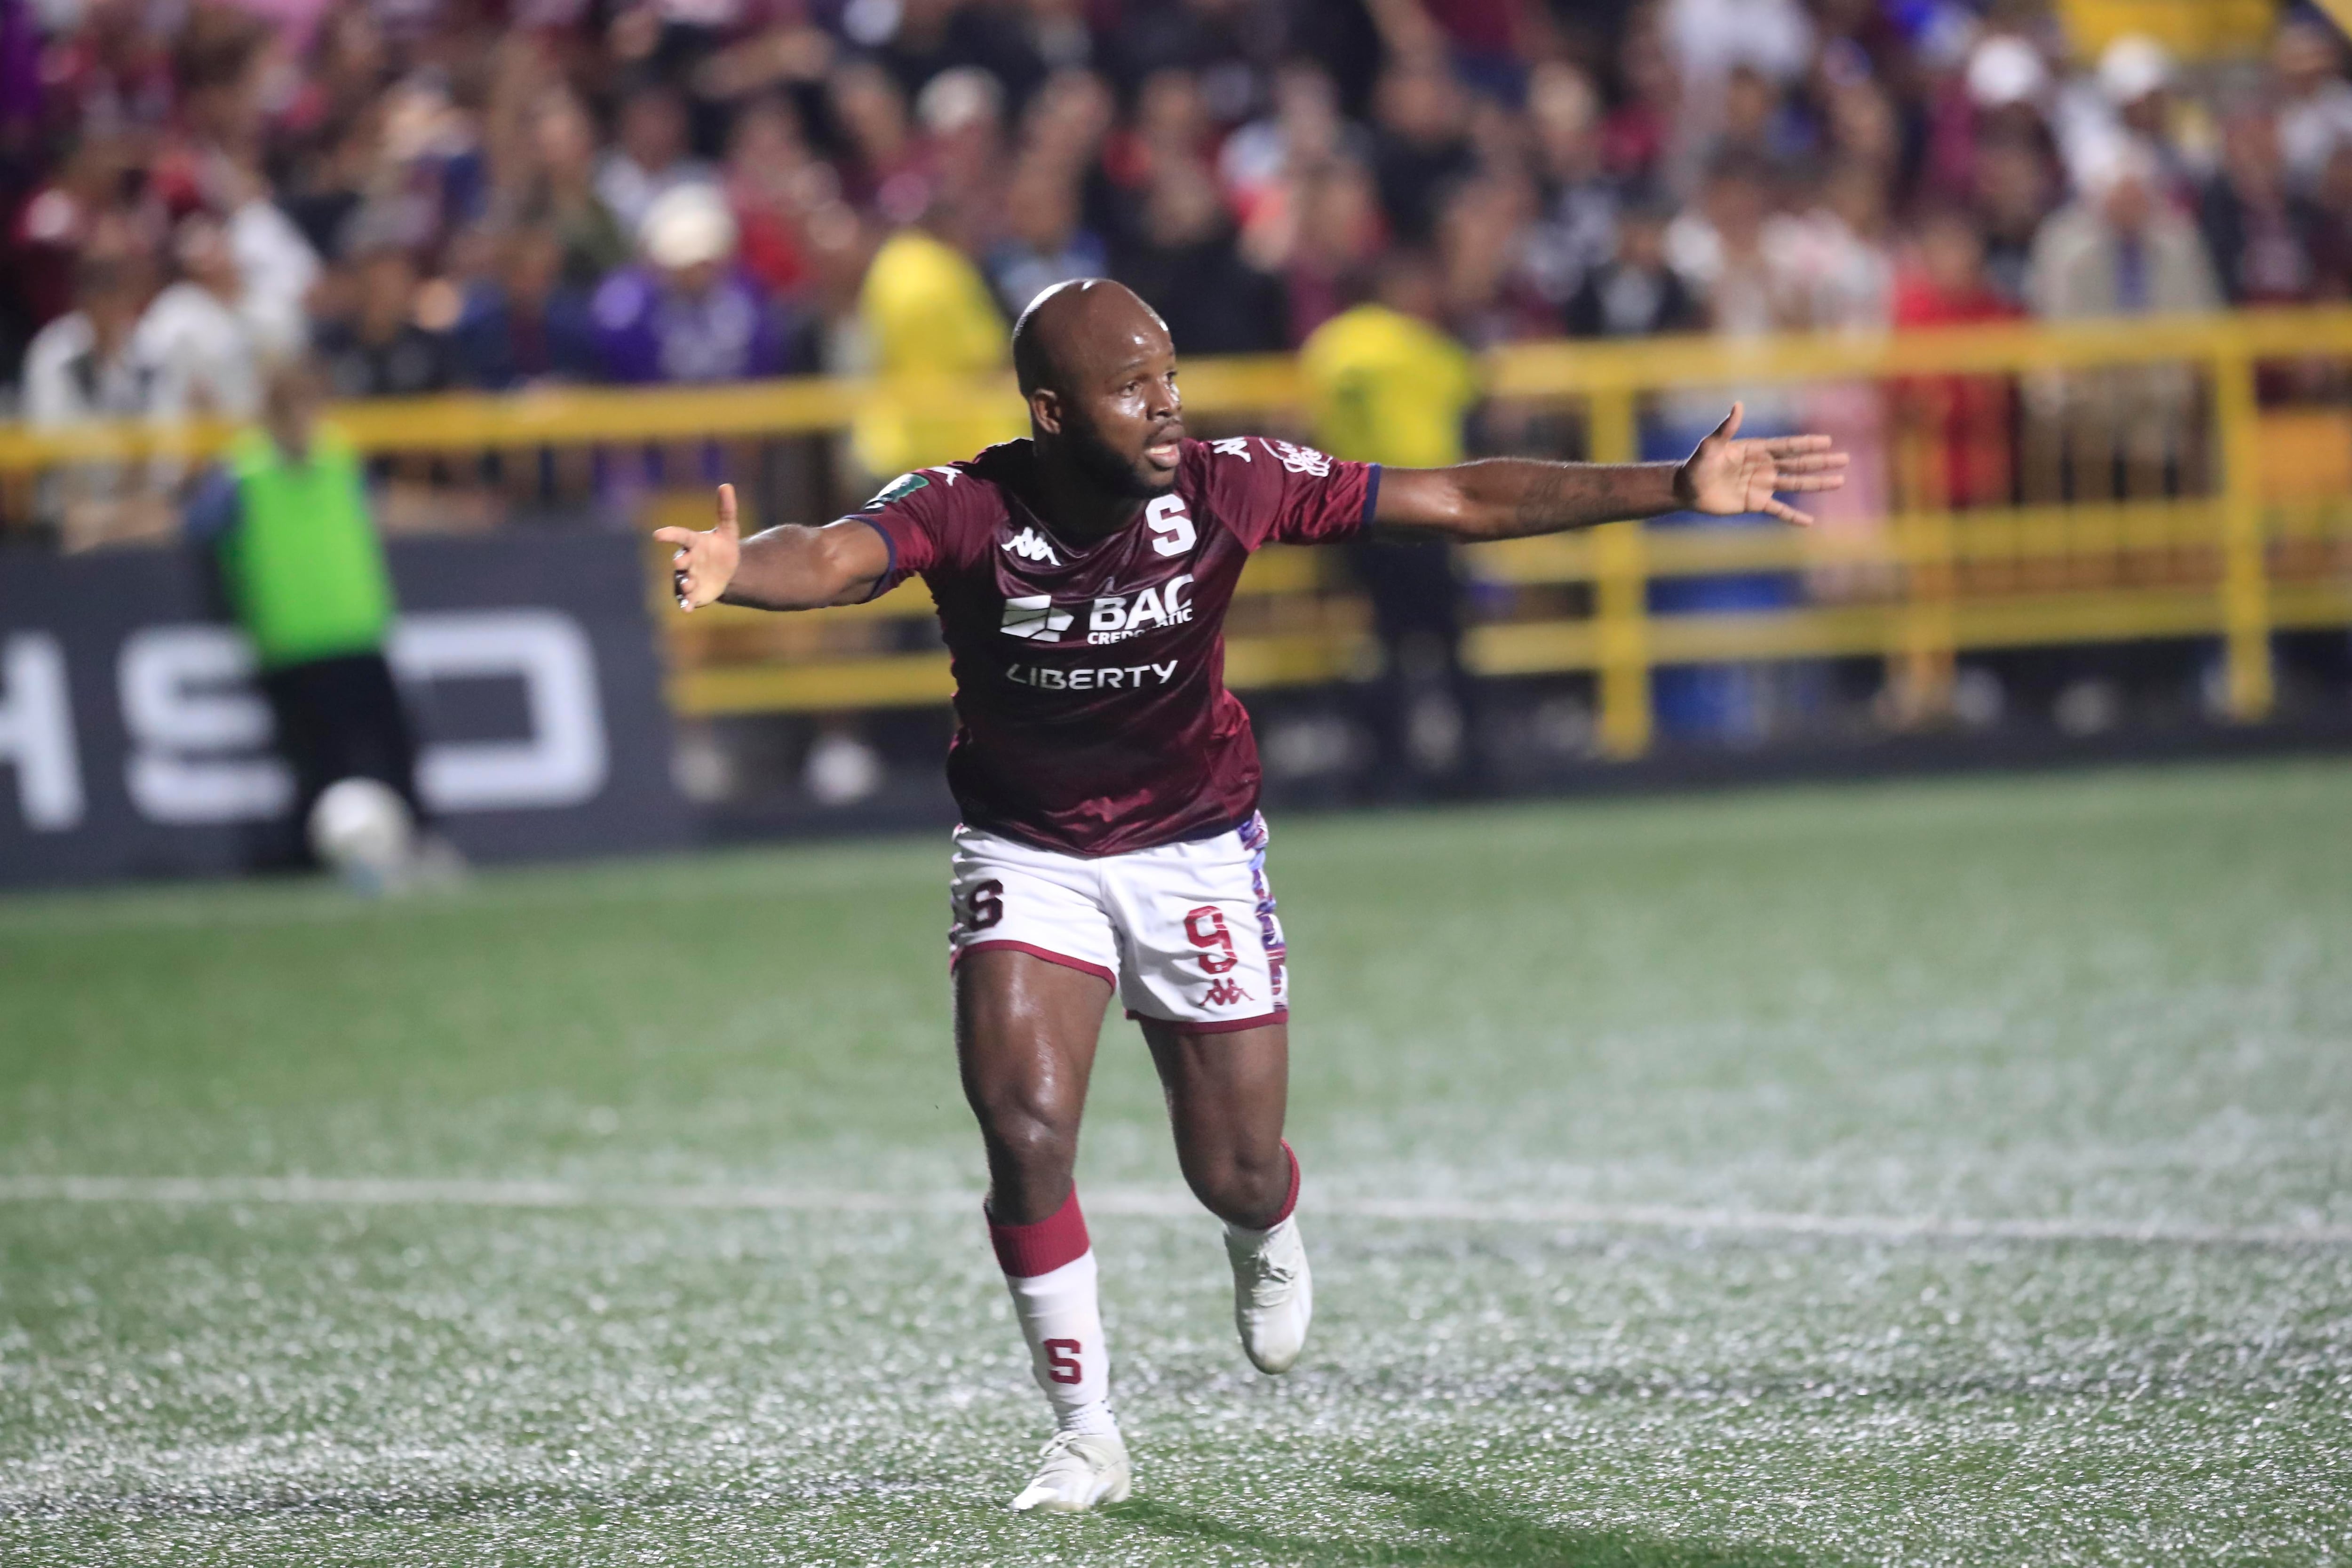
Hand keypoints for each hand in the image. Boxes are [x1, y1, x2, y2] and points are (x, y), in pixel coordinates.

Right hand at [655, 483, 742, 610]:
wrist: (727, 572)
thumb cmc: (723, 548)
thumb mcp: (728, 530)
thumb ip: (726, 510)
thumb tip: (726, 485)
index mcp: (693, 543)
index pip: (680, 536)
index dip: (669, 535)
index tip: (658, 535)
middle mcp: (687, 560)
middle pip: (680, 561)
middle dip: (680, 562)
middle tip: (680, 563)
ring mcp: (687, 578)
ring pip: (681, 581)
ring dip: (684, 583)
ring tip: (689, 585)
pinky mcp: (692, 594)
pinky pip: (686, 600)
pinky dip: (685, 604)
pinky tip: (687, 610)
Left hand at [1674, 403, 1848, 526]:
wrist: (1686, 489)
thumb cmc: (1696, 464)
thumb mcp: (1711, 446)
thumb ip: (1726, 428)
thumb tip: (1737, 405)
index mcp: (1756, 450)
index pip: (1787, 446)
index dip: (1807, 444)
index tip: (1828, 441)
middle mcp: (1763, 467)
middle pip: (1798, 464)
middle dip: (1821, 461)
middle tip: (1845, 459)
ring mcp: (1761, 485)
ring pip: (1794, 484)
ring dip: (1817, 483)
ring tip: (1839, 481)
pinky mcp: (1754, 503)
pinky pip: (1778, 510)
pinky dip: (1793, 517)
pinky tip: (1809, 522)